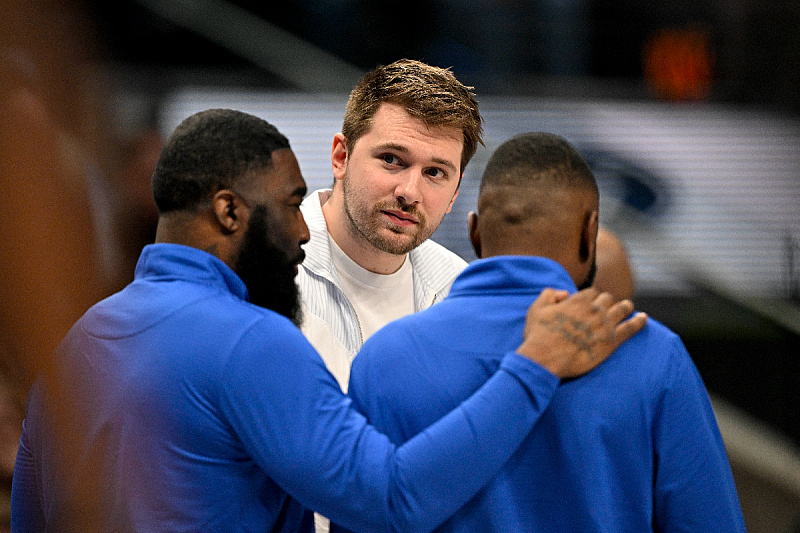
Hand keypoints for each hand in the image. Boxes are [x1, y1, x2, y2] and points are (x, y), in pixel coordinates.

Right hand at [516, 288, 646, 377]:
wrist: (545, 358)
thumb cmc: (538, 335)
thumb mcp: (536, 308)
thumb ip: (549, 294)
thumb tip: (565, 293)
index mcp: (578, 300)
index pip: (592, 292)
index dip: (592, 297)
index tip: (591, 302)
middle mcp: (594, 309)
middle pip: (608, 298)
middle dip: (608, 301)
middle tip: (608, 306)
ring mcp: (605, 325)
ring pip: (622, 308)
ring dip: (625, 306)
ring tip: (628, 307)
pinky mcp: (612, 341)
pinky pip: (631, 328)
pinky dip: (639, 321)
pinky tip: (644, 318)